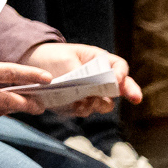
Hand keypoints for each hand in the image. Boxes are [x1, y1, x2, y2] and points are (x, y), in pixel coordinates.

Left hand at [20, 39, 138, 115]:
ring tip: (88, 101)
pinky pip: (87, 110)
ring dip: (100, 104)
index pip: (119, 67)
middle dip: (129, 92)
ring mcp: (90, 92)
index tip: (117, 80)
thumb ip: (80, 74)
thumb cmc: (51, 57)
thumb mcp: (65, 60)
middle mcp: (99, 78)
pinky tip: (74, 105)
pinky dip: (82, 109)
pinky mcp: (79, 104)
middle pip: (121, 87)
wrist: (32, 65)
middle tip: (135, 99)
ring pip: (105, 103)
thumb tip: (90, 91)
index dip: (122, 74)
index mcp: (98, 61)